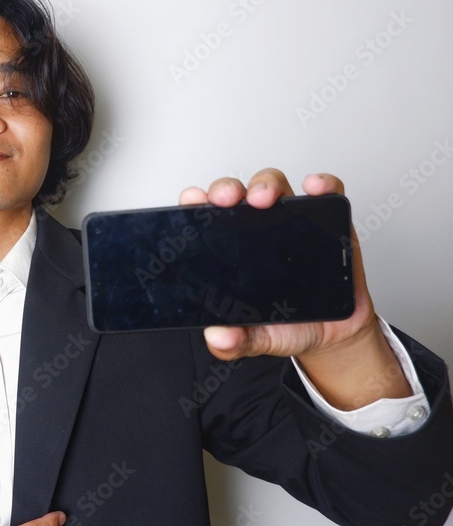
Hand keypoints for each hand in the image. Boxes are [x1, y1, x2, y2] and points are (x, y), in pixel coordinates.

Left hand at [179, 169, 410, 408]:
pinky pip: (326, 192)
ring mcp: (292, 222)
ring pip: (275, 185)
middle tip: (227, 200)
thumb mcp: (257, 338)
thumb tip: (217, 337)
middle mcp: (258, 231)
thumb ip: (235, 341)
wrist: (333, 335)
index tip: (192, 201)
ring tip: (264, 198)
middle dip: (228, 189)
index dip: (197, 204)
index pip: (207, 218)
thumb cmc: (288, 327)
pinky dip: (322, 184)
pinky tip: (315, 188)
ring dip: (266, 183)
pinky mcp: (328, 221)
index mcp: (231, 251)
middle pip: (238, 194)